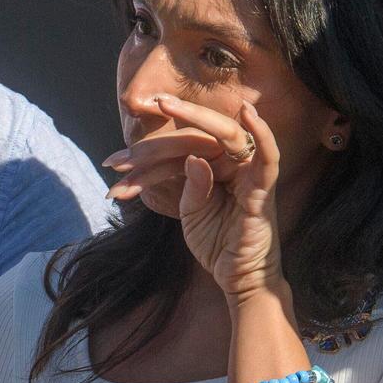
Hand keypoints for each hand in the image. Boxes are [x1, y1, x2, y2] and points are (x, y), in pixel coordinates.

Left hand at [102, 92, 281, 302]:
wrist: (238, 278)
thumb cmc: (218, 242)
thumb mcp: (191, 212)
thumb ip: (189, 185)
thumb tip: (191, 159)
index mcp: (215, 166)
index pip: (183, 148)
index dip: (148, 153)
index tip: (114, 162)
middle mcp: (233, 163)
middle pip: (204, 132)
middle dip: (175, 119)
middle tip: (148, 104)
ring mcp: (249, 174)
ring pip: (228, 135)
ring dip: (197, 119)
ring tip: (168, 104)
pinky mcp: (263, 190)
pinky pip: (268, 158)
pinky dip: (262, 135)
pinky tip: (248, 115)